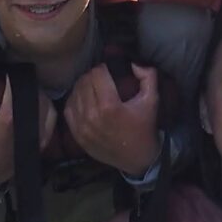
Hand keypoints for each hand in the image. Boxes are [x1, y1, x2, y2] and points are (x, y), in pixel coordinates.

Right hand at [0, 75, 53, 184]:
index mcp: (9, 116)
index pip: (15, 87)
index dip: (12, 76)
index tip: (7, 71)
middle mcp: (28, 123)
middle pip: (34, 92)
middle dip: (26, 84)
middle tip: (17, 79)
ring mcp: (39, 131)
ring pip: (46, 102)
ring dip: (37, 93)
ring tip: (26, 89)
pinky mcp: (45, 138)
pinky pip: (51, 115)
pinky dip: (45, 106)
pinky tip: (36, 102)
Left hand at [64, 60, 160, 176]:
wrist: (138, 159)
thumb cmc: (144, 128)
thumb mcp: (152, 100)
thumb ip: (147, 75)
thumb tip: (133, 62)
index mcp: (110, 106)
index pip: (97, 74)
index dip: (104, 68)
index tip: (110, 72)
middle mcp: (92, 116)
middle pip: (84, 81)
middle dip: (93, 76)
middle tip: (102, 79)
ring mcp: (82, 127)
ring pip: (75, 93)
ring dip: (84, 86)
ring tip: (94, 88)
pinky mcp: (77, 135)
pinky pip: (69, 108)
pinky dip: (75, 100)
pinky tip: (85, 100)